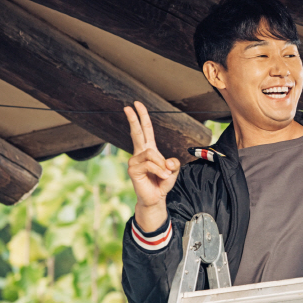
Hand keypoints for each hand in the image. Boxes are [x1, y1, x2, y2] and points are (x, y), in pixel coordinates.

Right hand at [124, 101, 179, 230]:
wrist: (156, 198)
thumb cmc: (162, 183)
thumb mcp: (173, 171)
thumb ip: (173, 163)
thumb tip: (167, 162)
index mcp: (149, 149)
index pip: (146, 130)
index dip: (142, 117)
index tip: (136, 104)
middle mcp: (140, 153)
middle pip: (137, 132)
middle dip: (134, 118)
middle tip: (129, 106)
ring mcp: (134, 160)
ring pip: (151, 153)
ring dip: (162, 165)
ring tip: (165, 174)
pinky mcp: (133, 169)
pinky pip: (149, 164)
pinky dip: (159, 170)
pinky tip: (162, 177)